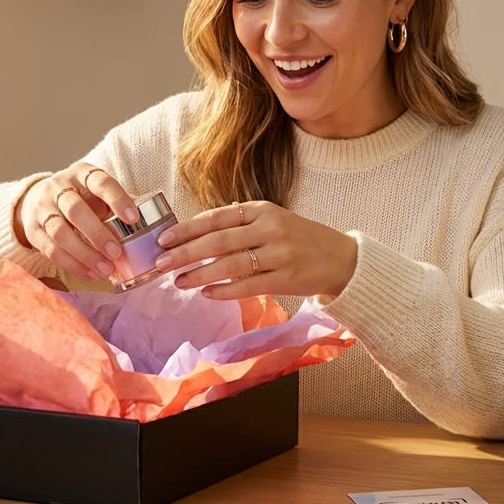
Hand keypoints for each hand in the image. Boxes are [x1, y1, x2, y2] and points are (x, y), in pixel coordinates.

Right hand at [17, 164, 140, 279]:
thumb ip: (120, 203)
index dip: (117, 199)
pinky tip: (90, 273)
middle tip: (117, 253)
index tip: (134, 218)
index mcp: (82, 173)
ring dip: (84, 254)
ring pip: (60, 233)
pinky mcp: (32, 230)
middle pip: (76, 210)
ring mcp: (42, 208)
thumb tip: (155, 223)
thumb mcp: (98, 193)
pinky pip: (50, 250)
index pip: (100, 182)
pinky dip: (72, 264)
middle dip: (98, 234)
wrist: (37, 199)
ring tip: (106, 270)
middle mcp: (59, 187)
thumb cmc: (81, 198)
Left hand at [152, 200, 358, 300]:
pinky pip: (248, 286)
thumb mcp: (273, 221)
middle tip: (161, 263)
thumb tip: (197, 233)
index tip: (163, 238)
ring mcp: (279, 253)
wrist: (342, 259)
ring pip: (230, 264)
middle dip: (185, 252)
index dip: (187, 228)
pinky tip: (206, 294)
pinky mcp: (286, 278)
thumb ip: (241, 224)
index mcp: (262, 209)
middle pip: (218, 240)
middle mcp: (270, 228)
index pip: (217, 217)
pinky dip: (224, 291)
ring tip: (179, 282)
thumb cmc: (300, 240)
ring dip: (200, 274)